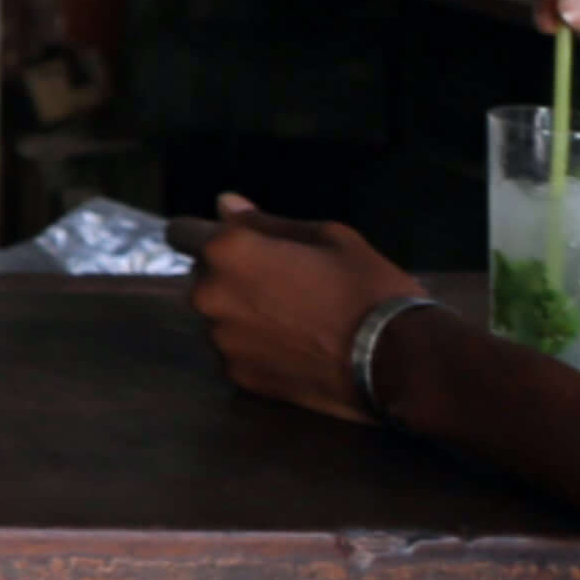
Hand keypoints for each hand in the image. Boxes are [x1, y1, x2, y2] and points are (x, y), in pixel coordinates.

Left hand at [189, 193, 422, 419]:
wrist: (398, 360)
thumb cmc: (367, 286)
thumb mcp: (328, 237)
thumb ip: (265, 222)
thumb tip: (224, 204)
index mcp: (227, 251)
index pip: (180, 233)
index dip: (204, 235)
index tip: (233, 245)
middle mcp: (209, 294)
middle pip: (202, 276)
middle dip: (230, 275)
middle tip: (283, 284)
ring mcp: (221, 339)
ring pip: (217, 315)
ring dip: (240, 312)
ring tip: (296, 320)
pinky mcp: (238, 376)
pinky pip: (234, 350)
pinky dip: (255, 346)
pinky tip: (296, 348)